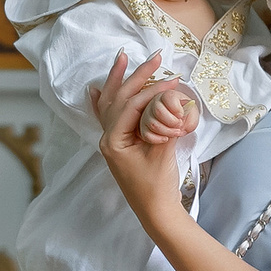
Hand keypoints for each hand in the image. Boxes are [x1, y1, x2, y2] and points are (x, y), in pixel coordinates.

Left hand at [88, 50, 186, 228]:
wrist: (157, 212)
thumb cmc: (158, 187)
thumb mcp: (162, 154)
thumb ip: (164, 125)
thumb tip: (171, 101)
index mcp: (113, 141)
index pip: (131, 105)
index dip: (152, 91)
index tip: (174, 81)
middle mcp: (108, 138)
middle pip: (119, 99)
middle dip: (136, 76)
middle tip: (156, 58)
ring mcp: (113, 142)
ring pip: (112, 104)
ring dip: (119, 81)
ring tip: (122, 58)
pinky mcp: (121, 145)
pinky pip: (110, 118)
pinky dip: (105, 102)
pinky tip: (97, 89)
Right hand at [137, 86, 197, 144]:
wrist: (179, 125)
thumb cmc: (184, 117)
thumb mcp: (192, 115)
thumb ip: (190, 115)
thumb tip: (182, 120)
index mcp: (168, 96)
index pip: (168, 97)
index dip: (176, 107)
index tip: (181, 114)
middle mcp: (155, 103)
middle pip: (158, 110)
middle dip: (172, 121)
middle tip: (179, 125)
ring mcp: (147, 116)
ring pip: (153, 124)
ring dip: (168, 131)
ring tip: (176, 132)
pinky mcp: (144, 129)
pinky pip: (146, 135)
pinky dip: (158, 139)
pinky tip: (166, 138)